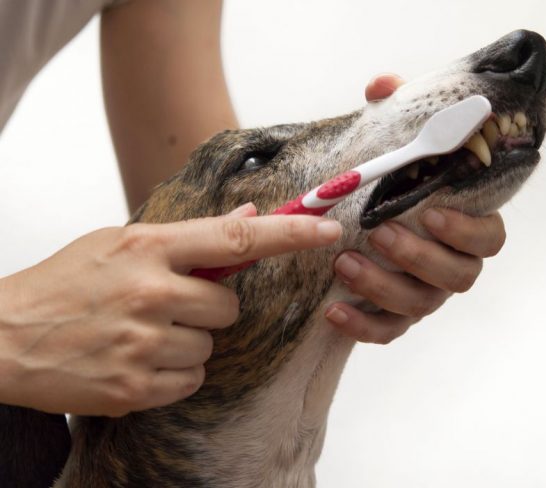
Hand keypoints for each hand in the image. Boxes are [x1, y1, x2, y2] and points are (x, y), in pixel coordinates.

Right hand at [0, 203, 340, 415]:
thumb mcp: (117, 243)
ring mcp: (143, 343)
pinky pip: (191, 380)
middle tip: (170, 306)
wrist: (3, 338)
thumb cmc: (64, 284)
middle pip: (230, 306)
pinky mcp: (136, 387)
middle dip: (212, 308)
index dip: (289, 232)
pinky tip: (137, 360)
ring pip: (212, 346)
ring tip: (143, 334)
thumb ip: (186, 236)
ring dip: (189, 342)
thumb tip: (246, 217)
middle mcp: (151, 293)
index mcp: (147, 248)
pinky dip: (174, 373)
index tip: (328, 227)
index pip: (235, 238)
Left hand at [325, 74, 506, 343]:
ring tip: (343, 264)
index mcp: (463, 227)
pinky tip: (333, 312)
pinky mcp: (394, 318)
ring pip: (420, 305)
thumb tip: (382, 85)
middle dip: (420, 257)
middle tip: (380, 233)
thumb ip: (393, 114)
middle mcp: (451, 265)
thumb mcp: (389, 144)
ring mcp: (425, 295)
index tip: (432, 213)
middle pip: (459, 276)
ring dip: (383, 287)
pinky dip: (363, 327)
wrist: (354, 222)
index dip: (468, 231)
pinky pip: (387, 332)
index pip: (490, 238)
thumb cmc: (387, 184)